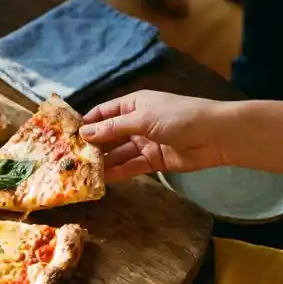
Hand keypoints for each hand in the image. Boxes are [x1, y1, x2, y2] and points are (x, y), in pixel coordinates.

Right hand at [80, 90, 229, 181]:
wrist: (216, 135)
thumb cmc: (179, 117)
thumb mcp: (142, 118)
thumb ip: (112, 128)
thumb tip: (84, 133)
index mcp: (133, 104)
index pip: (103, 113)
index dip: (87, 123)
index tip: (66, 136)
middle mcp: (137, 122)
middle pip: (109, 135)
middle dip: (92, 146)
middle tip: (70, 159)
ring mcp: (145, 142)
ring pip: (118, 153)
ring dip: (103, 162)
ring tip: (82, 172)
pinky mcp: (154, 160)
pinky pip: (131, 166)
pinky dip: (118, 172)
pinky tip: (102, 178)